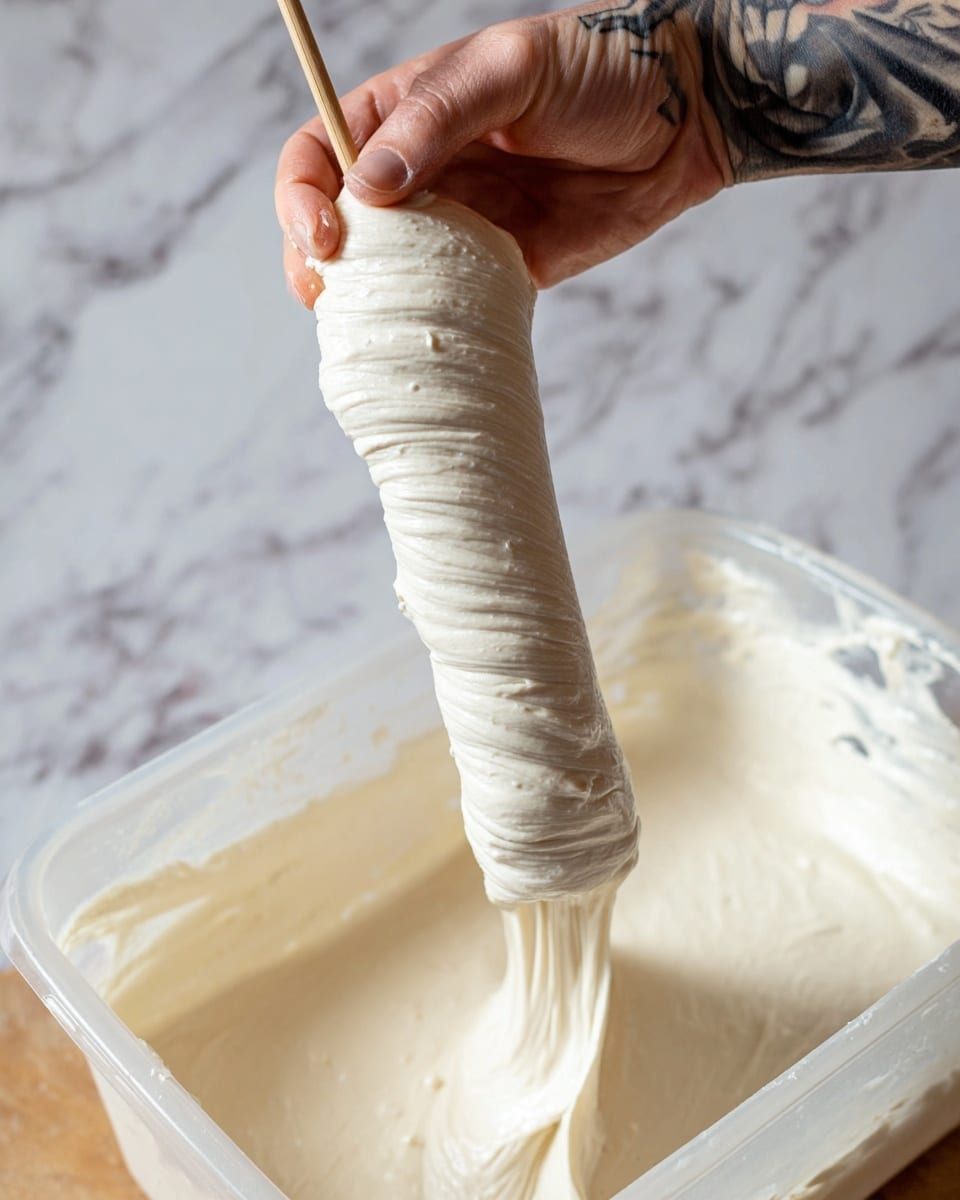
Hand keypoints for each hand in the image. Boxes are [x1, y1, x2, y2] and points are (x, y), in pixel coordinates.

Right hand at [275, 1, 731, 306]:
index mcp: (407, 112)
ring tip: (365, 327)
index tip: (324, 235)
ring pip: (387, 273)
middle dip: (318, 261)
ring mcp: (459, 225)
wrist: (687, 120)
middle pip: (340, 224)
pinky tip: (424, 341)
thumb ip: (439, 118)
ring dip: (367, 304)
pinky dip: (429, 326)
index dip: (302, 194)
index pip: (321, 150)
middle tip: (327, 294)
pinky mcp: (501, 270)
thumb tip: (367, 186)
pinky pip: (450, 304)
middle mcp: (423, 172)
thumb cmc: (603, 68)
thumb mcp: (513, 69)